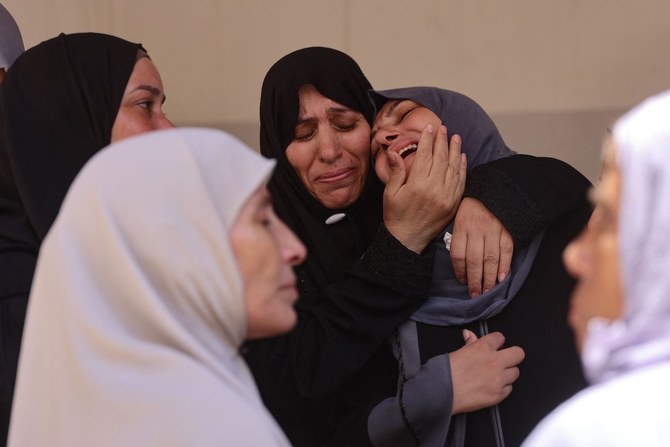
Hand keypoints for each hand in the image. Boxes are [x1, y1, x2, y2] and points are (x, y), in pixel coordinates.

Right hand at [383, 124, 466, 252]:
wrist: (408, 239)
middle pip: (441, 158)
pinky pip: (460, 181)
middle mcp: (434, 189)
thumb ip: (395, 171)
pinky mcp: (453, 203)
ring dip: (455, 150)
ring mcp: (446, 196)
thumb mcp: (390, 193)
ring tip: (455, 137)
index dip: (427, 140)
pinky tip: (462, 156)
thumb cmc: (396, 215)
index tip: (429, 128)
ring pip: (453, 167)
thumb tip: (394, 152)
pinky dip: (462, 167)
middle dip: (442, 140)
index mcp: (417, 184)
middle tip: (443, 128)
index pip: (425, 155)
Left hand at [450, 198, 513, 296]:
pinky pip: (506, 251)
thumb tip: (459, 264)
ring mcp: (493, 230)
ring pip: (490, 259)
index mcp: (462, 226)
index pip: (458, 254)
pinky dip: (504, 266)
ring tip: (486, 291)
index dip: (460, 271)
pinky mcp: (507, 231)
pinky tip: (501, 278)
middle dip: (474, 280)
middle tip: (475, 295)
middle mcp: (477, 229)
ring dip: (488, 278)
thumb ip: (458, 238)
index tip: (462, 282)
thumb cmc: (472, 208)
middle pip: (474, 260)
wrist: (494, 190)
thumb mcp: (458, 217)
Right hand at [450, 329, 523, 413]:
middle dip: (513, 356)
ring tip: (495, 376)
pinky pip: (509, 388)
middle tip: (504, 360)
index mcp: (483, 348)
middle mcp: (494, 362)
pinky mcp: (499, 395)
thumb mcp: (457, 352)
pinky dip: (502, 388)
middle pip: (518, 354)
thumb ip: (469, 343)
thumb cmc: (446, 371)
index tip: (494, 346)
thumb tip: (469, 334)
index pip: (500, 338)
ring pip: (515, 372)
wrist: (442, 392)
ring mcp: (498, 379)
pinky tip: (491, 387)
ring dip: (507, 373)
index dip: (497, 342)